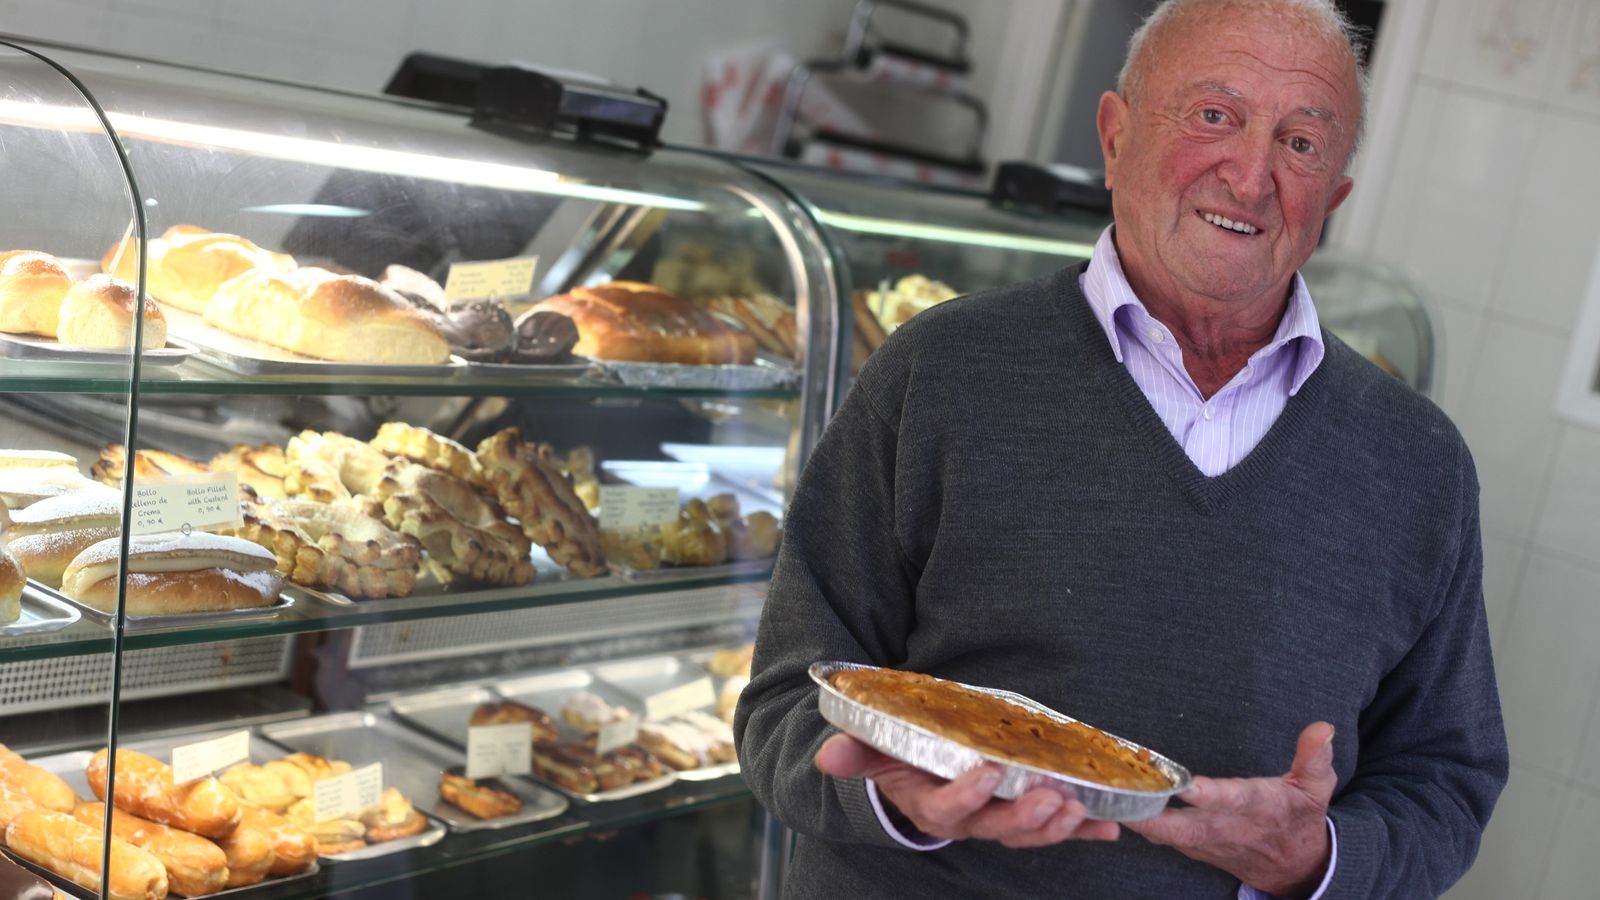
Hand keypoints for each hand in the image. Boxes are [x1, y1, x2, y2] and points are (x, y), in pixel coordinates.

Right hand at [815, 733, 1119, 847]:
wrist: (918, 776)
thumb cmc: (899, 759)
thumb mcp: (874, 752)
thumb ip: (856, 753)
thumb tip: (828, 755)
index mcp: (931, 807)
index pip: (946, 810)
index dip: (965, 797)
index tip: (984, 773)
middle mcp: (968, 822)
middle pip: (997, 828)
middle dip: (1025, 816)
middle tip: (1049, 796)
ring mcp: (1000, 821)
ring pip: (1029, 832)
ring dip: (1057, 824)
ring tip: (1078, 807)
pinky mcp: (1027, 816)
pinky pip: (1058, 828)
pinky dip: (1086, 829)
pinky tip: (1111, 826)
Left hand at [1128, 722, 1336, 896]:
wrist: (1295, 866)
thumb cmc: (1300, 816)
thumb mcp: (1316, 787)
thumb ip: (1314, 757)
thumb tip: (1323, 726)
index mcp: (1257, 807)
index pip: (1232, 801)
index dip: (1210, 795)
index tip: (1187, 785)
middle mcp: (1228, 828)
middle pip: (1185, 827)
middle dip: (1153, 814)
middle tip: (1122, 794)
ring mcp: (1208, 842)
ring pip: (1167, 835)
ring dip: (1138, 818)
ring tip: (1106, 794)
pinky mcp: (1194, 847)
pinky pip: (1163, 837)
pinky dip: (1141, 823)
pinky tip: (1116, 802)